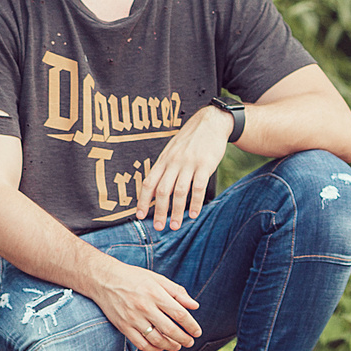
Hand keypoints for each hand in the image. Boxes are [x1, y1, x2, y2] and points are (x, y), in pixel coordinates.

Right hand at [87, 259, 201, 350]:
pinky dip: (153, 349)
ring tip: (177, 346)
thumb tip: (194, 306)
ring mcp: (133, 318)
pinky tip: (159, 347)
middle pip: (170, 329)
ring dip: (170, 346)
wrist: (103, 279)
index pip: (180, 314)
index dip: (192, 326)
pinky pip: (141, 344)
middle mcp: (145, 307)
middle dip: (184, 339)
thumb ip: (176, 292)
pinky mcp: (123, 326)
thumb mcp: (157, 279)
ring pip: (157, 340)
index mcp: (155, 294)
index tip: (197, 332)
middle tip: (190, 342)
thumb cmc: (133, 278)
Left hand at [135, 102, 234, 229]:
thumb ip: (165, 168)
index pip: (148, 182)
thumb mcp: (172, 151)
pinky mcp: (205, 165)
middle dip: (158, 211)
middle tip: (158, 227)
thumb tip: (156, 189)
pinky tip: (194, 214)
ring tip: (175, 226)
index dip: (143, 200)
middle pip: (162, 190)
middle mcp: (173, 163)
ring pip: (179, 192)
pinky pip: (198, 187)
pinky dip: (195, 203)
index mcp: (163, 160)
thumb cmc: (190, 140)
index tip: (140, 216)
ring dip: (176, 211)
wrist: (210, 123)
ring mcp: (189, 164)